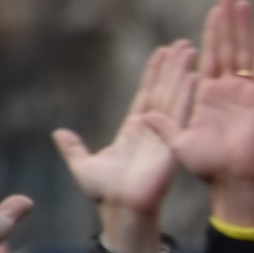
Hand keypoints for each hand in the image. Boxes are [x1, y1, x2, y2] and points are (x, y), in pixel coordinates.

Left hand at [53, 40, 196, 252]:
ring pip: (174, 96)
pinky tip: (194, 75)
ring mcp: (163, 134)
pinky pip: (180, 114)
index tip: (162, 53)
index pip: (146, 95)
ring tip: (190, 50)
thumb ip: (73, 148)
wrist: (121, 208)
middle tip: (183, 44)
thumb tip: (60, 133)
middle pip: (164, 90)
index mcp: (135, 130)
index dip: (154, 74)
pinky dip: (187, 94)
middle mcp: (152, 129)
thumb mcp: (83, 165)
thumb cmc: (106, 192)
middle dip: (173, 67)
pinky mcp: (171, 142)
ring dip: (182, 72)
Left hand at [173, 0, 253, 227]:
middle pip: (227, 47)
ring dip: (242, 28)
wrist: (231, 180)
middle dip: (226, 21)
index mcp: (206, 95)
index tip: (211, 12)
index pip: (208, 56)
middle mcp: (227, 89)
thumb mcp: (175, 143)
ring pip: (244, 52)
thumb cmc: (205, 166)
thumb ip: (162, 127)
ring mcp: (245, 93)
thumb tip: (144, 115)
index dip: (210, 34)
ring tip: (242, 2)